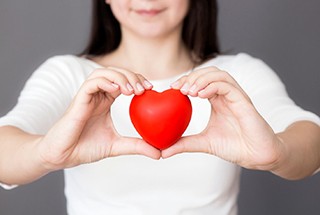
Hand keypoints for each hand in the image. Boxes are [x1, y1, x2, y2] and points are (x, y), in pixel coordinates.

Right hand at [38, 67, 159, 170]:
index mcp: (106, 101)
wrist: (63, 156)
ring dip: (120, 77)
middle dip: (132, 76)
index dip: (138, 80)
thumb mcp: (117, 146)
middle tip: (145, 88)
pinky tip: (117, 90)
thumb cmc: (85, 148)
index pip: (124, 82)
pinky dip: (106, 82)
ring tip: (132, 90)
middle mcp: (98, 95)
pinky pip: (91, 83)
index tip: (150, 89)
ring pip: (103, 73)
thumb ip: (137, 146)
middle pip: (116, 73)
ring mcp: (87, 96)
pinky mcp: (78, 100)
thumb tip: (159, 153)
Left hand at [162, 67, 281, 170]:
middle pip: (209, 73)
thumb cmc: (234, 147)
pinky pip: (228, 86)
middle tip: (178, 88)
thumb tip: (163, 152)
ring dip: (201, 79)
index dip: (185, 81)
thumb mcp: (203, 143)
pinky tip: (200, 95)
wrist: (257, 156)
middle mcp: (226, 95)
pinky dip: (212, 86)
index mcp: (217, 100)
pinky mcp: (244, 101)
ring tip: (188, 91)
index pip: (200, 81)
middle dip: (191, 76)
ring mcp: (236, 96)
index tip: (171, 89)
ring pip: (219, 74)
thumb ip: (184, 144)